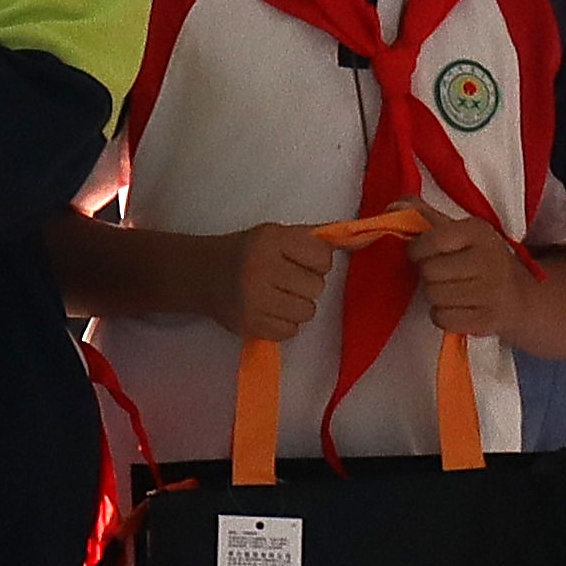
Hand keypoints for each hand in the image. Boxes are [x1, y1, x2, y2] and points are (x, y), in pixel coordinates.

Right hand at [206, 225, 339, 346]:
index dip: (315, 262)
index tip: (297, 261)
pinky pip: (290, 331)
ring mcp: (254, 299)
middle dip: (304, 285)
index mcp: (271, 240)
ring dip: (296, 306)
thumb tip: (364, 239)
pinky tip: (268, 310)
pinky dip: (283, 323)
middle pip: (316, 287)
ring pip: (307, 312)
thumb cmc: (247, 251)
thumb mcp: (276, 234)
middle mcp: (261, 268)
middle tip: (284, 280)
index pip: (323, 258)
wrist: (200, 274)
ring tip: (276, 296)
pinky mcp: (249, 325)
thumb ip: (316, 238)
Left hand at [402, 199, 532, 341]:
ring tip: (452, 290)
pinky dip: (443, 315)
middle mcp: (489, 258)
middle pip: (429, 271)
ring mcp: (492, 291)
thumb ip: (424, 215)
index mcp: (479, 231)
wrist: (521, 297)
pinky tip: (458, 307)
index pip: (431, 240)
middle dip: (428, 275)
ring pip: (433, 296)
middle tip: (443, 274)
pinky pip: (443, 318)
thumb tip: (393, 206)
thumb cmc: (481, 261)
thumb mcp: (460, 232)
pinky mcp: (490, 319)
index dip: (417, 249)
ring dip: (435, 296)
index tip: (421, 253)